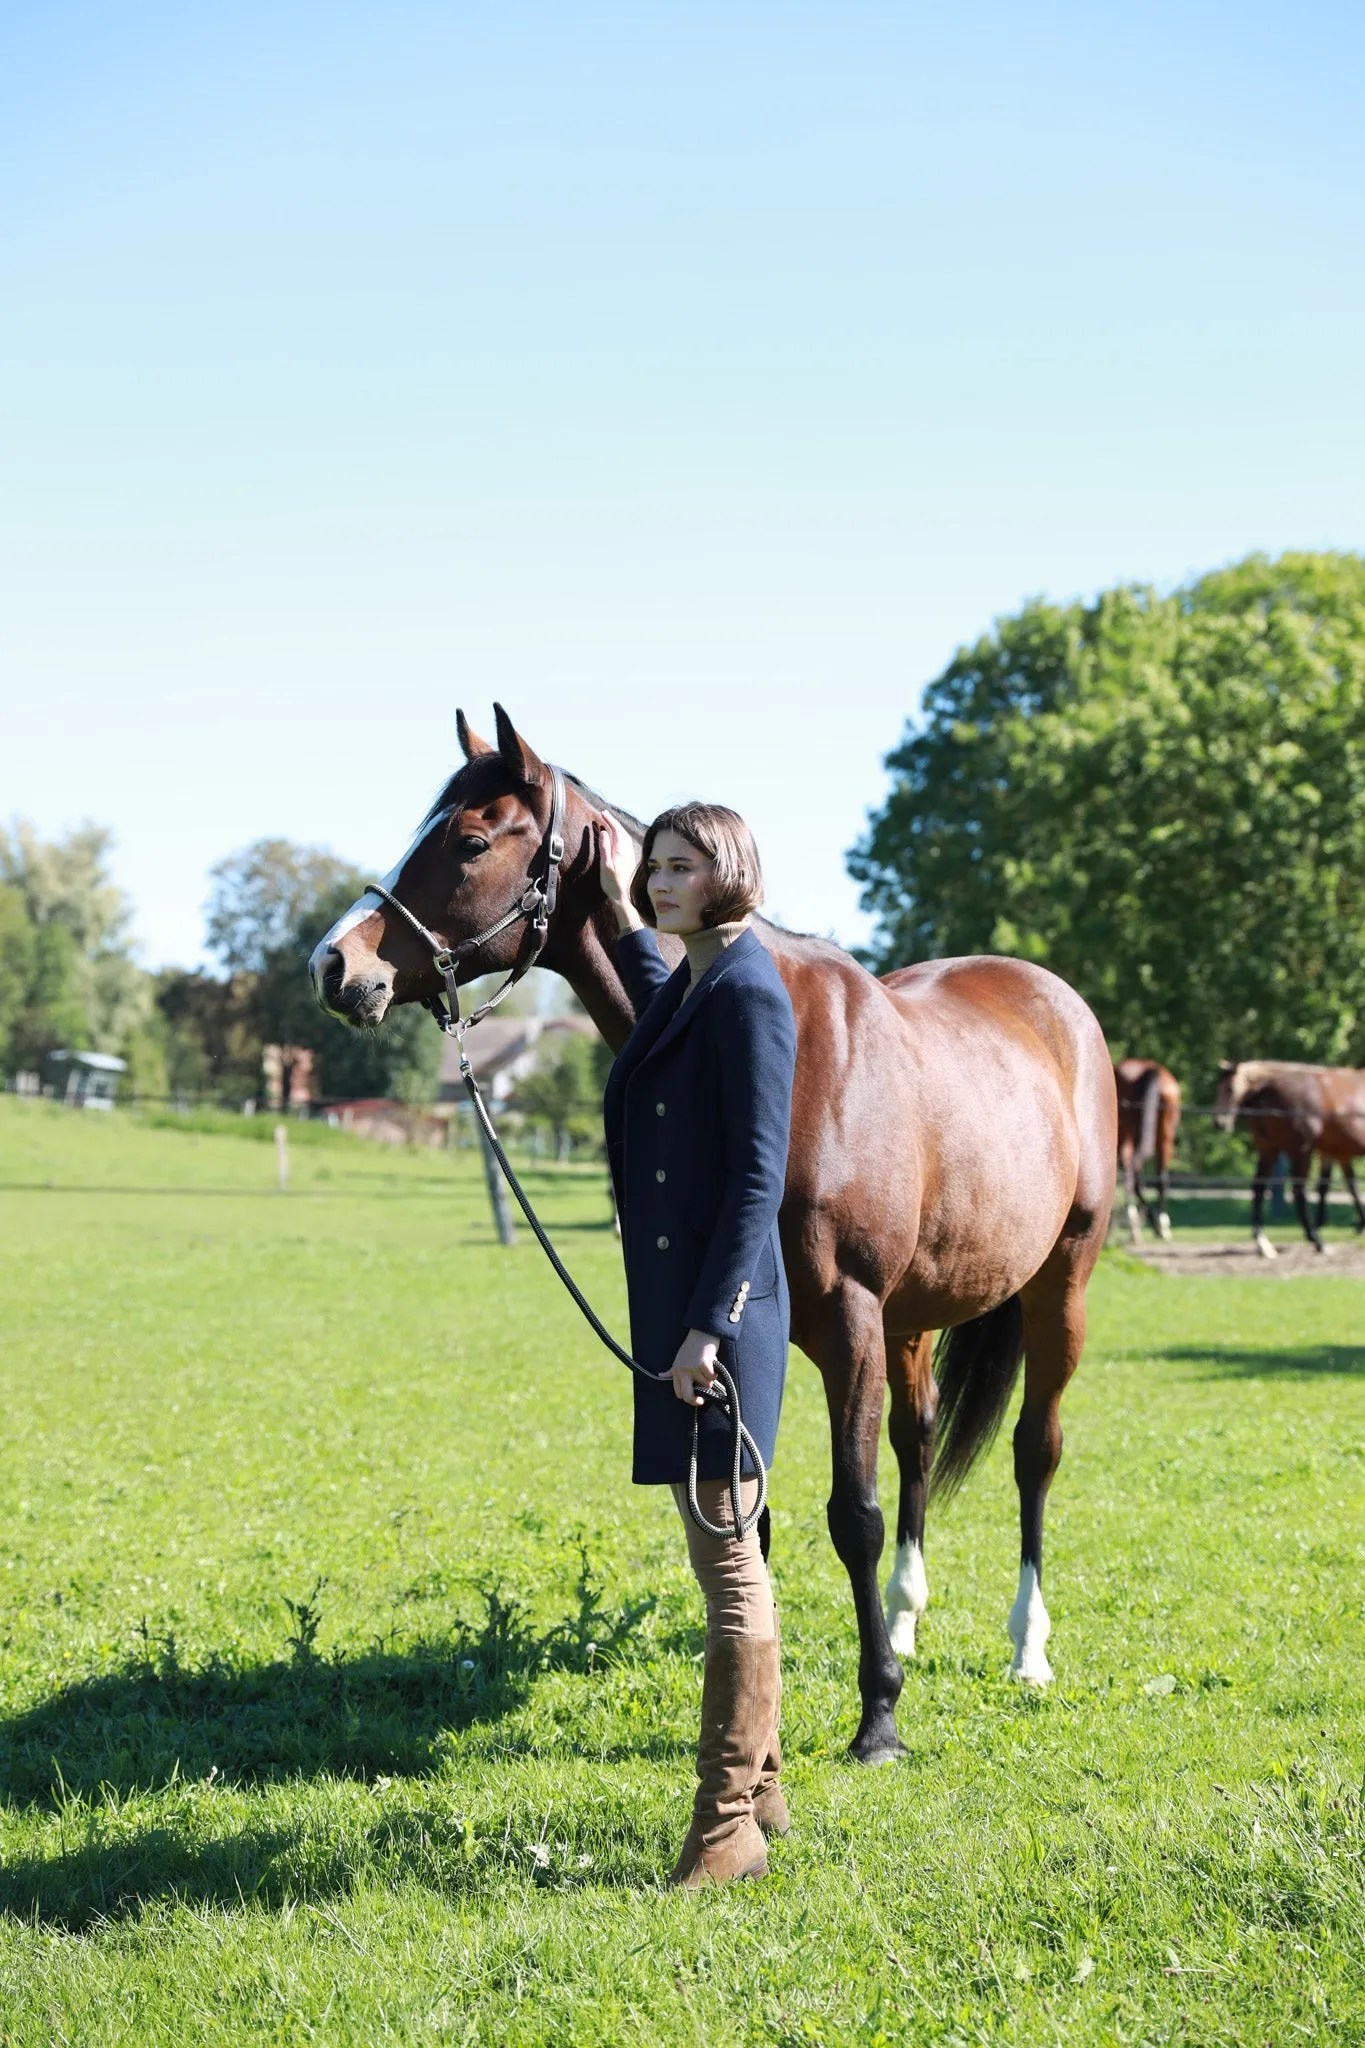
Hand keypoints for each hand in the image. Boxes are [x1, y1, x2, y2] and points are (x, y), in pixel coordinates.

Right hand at [597, 811, 643, 931]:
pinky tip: (615, 837)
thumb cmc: (613, 883)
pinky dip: (619, 835)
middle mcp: (627, 850)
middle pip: (621, 831)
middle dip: (613, 821)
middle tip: (604, 814)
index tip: (602, 813)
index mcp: (621, 850)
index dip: (610, 820)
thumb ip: (605, 848)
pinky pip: (624, 842)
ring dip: (617, 828)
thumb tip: (603, 832)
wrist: (624, 896)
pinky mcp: (629, 859)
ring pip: (624, 836)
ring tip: (608, 823)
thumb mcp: (606, 866)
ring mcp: (629, 854)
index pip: (616, 830)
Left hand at [669, 1328, 718, 1405]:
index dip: (687, 1398)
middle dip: (695, 1401)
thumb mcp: (678, 1359)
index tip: (695, 1397)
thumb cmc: (691, 1346)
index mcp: (676, 1371)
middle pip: (687, 1396)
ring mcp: (693, 1368)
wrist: (701, 1332)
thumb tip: (661, 1375)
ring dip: (710, 1379)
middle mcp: (682, 1371)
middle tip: (701, 1401)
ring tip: (708, 1368)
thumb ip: (672, 1371)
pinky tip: (713, 1364)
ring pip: (706, 1385)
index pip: (678, 1393)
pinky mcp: (703, 1364)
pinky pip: (712, 1377)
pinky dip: (715, 1373)